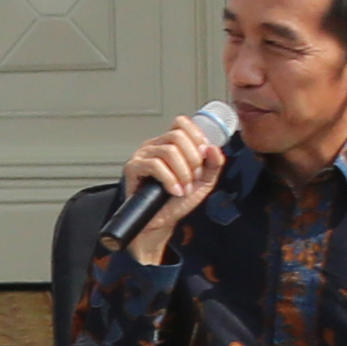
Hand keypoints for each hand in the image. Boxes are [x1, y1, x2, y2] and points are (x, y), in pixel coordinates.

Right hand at [118, 110, 228, 266]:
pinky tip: (173, 191)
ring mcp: (142, 156)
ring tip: (183, 188)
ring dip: (182, 172)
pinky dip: (169, 179)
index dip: (196, 136)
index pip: (181, 123)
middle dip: (193, 159)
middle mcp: (154, 145)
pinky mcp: (133, 168)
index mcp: (169, 144)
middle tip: (193, 177)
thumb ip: (213, 164)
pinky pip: (154, 165)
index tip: (203, 156)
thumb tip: (213, 148)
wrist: (160, 223)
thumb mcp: (203, 182)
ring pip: (169, 151)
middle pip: (178, 136)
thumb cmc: (176, 202)